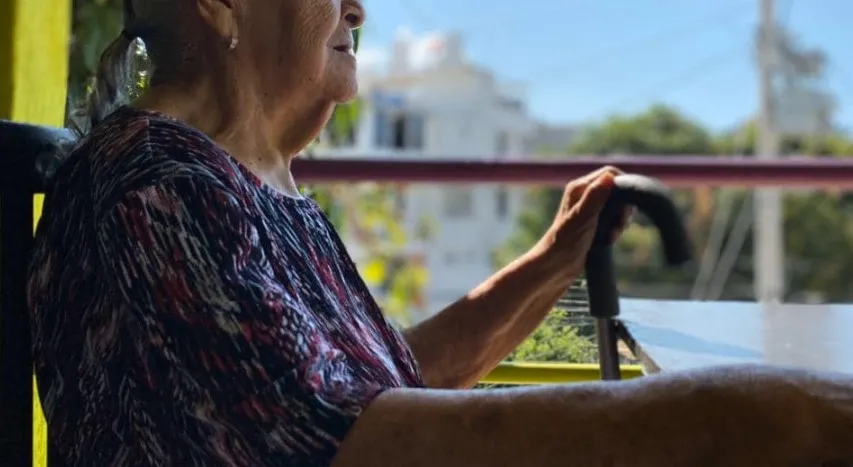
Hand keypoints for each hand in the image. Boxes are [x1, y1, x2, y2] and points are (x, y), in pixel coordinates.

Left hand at [536, 166, 632, 280]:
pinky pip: (612, 220)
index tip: (624, 208)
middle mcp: (584, 195)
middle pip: (616, 190)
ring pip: (616, 206)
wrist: (554, 267)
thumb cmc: (565, 243)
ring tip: (611, 236)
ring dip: (619, 221)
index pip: (611, 173)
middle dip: (623, 208)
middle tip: (618, 226)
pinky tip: (608, 241)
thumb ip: (595, 197)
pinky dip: (615, 229)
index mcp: (579, 188)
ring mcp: (588, 210)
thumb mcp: (582, 218)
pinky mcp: (592, 224)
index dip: (623, 187)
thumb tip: (610, 177)